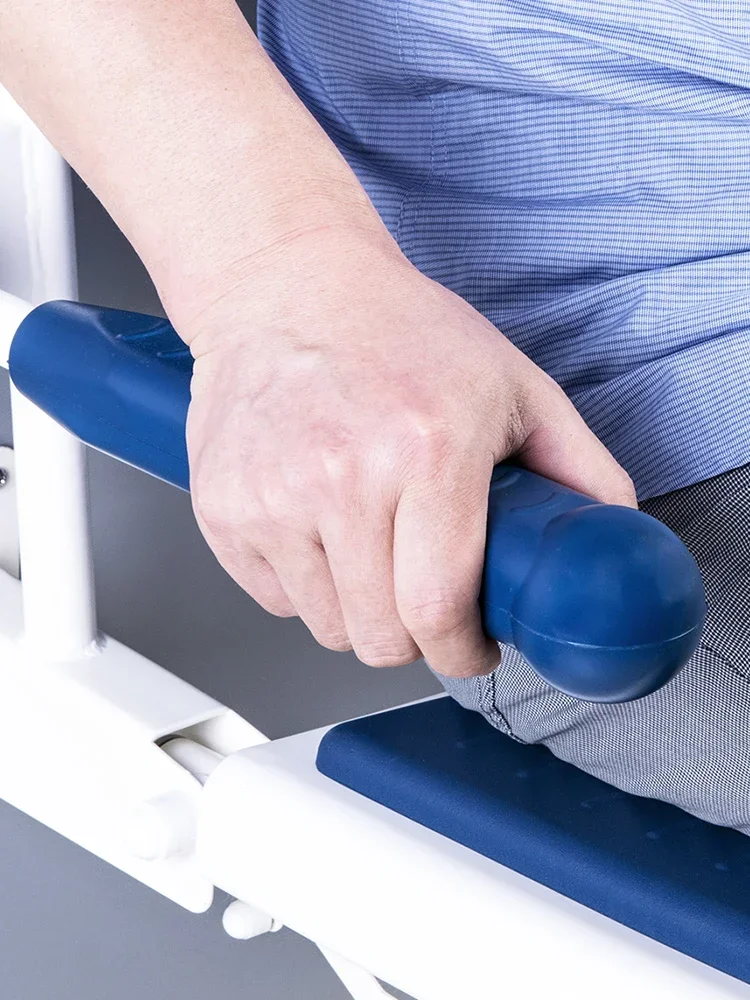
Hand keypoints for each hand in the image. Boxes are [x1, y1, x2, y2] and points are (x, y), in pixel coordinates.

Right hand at [183, 228, 635, 678]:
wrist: (287, 286)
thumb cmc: (397, 329)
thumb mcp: (513, 384)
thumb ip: (579, 467)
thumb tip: (614, 540)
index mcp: (427, 450)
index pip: (438, 609)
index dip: (462, 651)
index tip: (469, 647)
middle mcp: (340, 476)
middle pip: (378, 638)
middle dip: (413, 636)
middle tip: (421, 595)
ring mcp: (271, 495)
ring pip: (325, 626)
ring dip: (357, 609)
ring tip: (367, 545)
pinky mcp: (223, 507)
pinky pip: (274, 598)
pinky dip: (304, 582)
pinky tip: (317, 525)